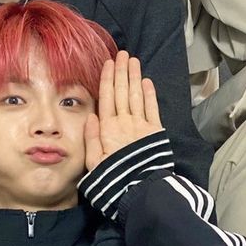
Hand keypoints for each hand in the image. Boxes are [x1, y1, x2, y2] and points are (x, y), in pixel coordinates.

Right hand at [84, 52, 161, 171]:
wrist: (141, 191)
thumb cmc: (113, 180)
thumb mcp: (93, 163)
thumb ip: (90, 139)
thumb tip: (91, 116)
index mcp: (107, 128)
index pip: (107, 97)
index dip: (107, 78)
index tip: (109, 62)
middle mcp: (124, 122)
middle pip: (121, 92)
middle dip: (122, 71)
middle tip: (123, 54)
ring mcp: (141, 125)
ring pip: (136, 95)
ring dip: (134, 77)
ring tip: (134, 61)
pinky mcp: (155, 132)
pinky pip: (152, 108)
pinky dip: (150, 94)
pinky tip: (147, 82)